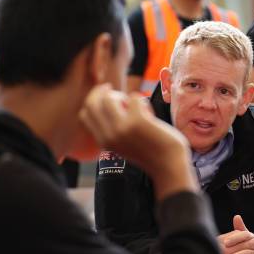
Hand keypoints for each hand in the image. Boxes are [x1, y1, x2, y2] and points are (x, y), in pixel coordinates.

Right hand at [79, 84, 197, 199]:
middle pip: (92, 103)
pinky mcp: (138, 121)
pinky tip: (149, 112)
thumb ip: (114, 130)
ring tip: (136, 105)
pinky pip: (134, 97)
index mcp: (104, 142)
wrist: (169, 165)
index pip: (85, 114)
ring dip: (123, 95)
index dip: (92, 100)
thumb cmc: (151, 153)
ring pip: (110, 98)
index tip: (102, 95)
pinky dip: (142, 100)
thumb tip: (109, 104)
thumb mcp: (124, 145)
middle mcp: (109, 135)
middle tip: (111, 88)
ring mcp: (122, 128)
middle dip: (100, 91)